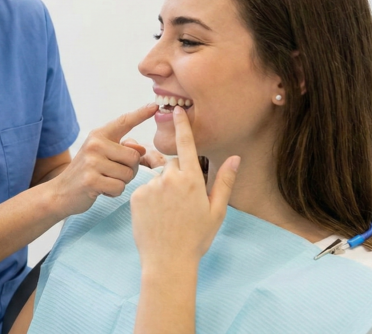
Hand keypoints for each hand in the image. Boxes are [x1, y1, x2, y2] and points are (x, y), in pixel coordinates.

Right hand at [47, 104, 157, 216]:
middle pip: (134, 157)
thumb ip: (122, 148)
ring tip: (105, 180)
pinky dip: (114, 192)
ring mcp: (92, 162)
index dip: (141, 114)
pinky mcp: (91, 180)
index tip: (155, 106)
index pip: (124, 122)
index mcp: (98, 135)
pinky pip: (119, 187)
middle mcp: (95, 145)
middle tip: (112, 173)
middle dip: (130, 169)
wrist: (61, 192)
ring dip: (121, 182)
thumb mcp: (102, 154)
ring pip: (128, 174)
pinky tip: (101, 190)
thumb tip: (141, 149)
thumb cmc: (87, 171)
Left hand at [130, 106, 239, 268]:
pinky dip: (149, 199)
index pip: (186, 145)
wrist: (167, 261)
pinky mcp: (136, 196)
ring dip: (163, 189)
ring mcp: (151, 187)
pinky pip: (144, 190)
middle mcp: (170, 178)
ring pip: (158, 178)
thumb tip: (235, 158)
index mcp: (192, 180)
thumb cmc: (196, 238)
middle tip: (182, 203)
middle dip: (177, 176)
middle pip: (172, 165)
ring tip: (168, 214)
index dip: (182, 125)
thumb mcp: (216, 211)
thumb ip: (223, 181)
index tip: (177, 110)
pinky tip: (156, 217)